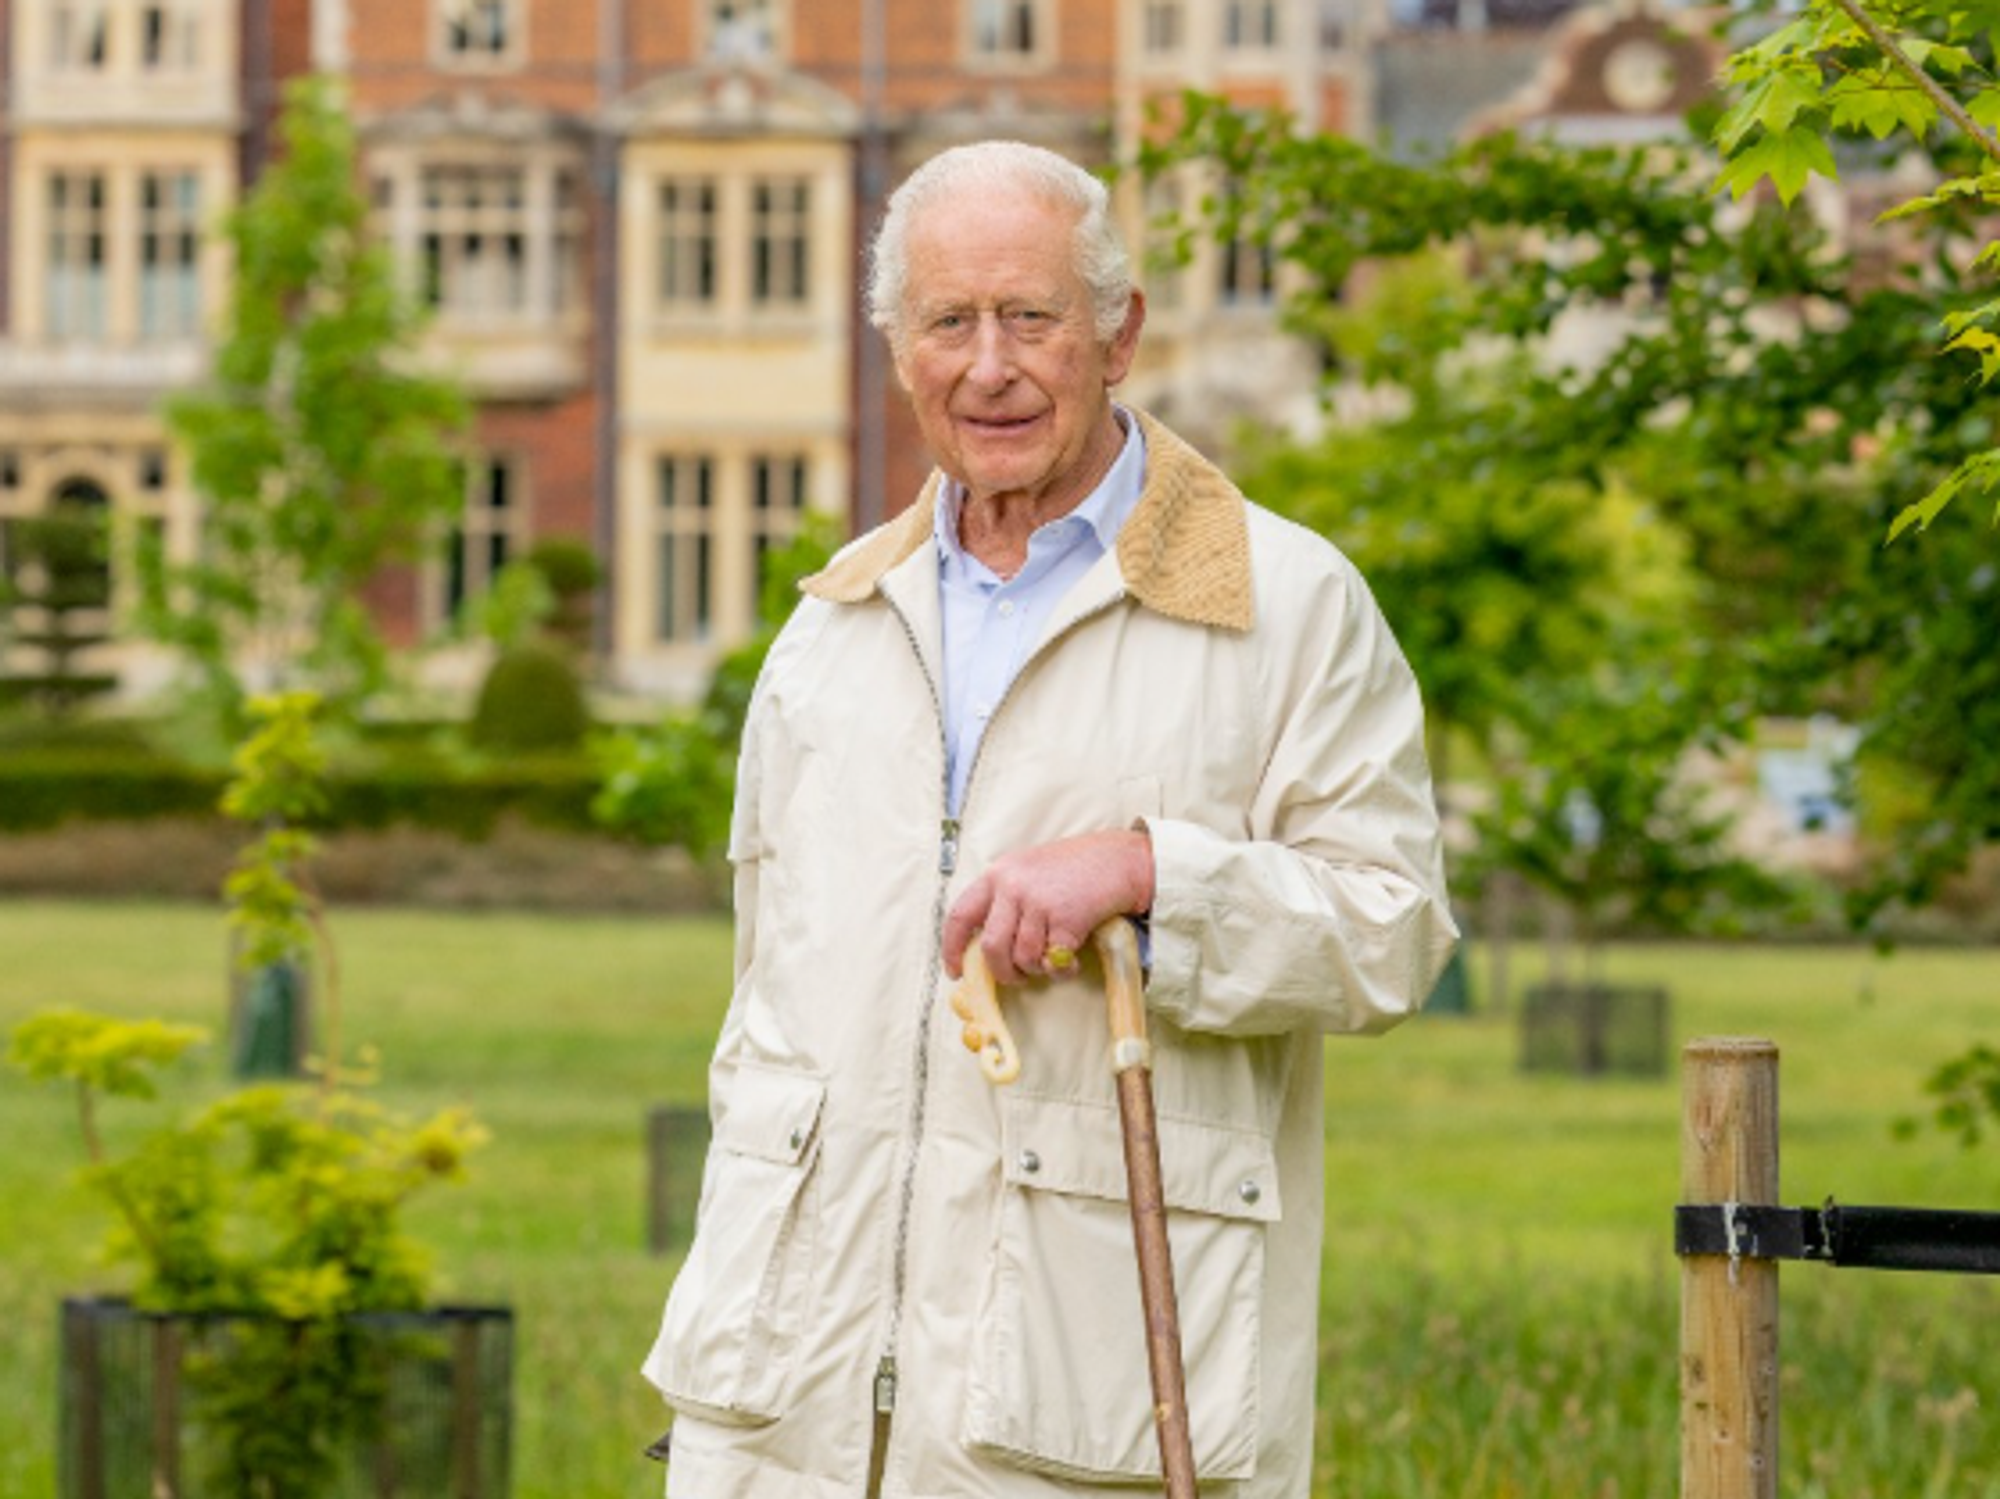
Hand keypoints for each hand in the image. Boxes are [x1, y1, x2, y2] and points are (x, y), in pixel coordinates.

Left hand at [941, 829, 1153, 985]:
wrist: (1119, 859)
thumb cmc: (1076, 867)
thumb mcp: (1028, 871)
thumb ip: (1005, 900)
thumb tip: (988, 947)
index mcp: (998, 874)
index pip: (960, 916)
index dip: (952, 948)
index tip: (956, 970)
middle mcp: (1012, 886)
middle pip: (991, 947)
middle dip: (1003, 972)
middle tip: (1016, 977)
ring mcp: (1038, 902)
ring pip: (1023, 958)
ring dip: (1037, 970)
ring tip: (1051, 961)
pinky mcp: (1065, 918)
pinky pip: (1053, 961)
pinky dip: (1062, 970)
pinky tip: (1072, 961)